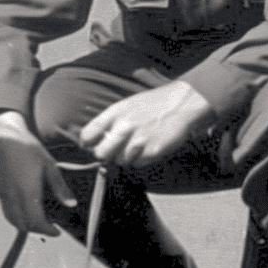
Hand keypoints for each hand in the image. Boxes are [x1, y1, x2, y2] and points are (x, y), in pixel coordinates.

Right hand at [0, 111, 76, 235]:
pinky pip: (7, 212)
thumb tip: (71, 204)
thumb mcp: (49, 165)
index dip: (48, 230)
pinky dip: (16, 218)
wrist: (6, 136)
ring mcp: (4, 194)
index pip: (36, 222)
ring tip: (39, 220)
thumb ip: (59, 187)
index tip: (57, 231)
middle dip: (38, 230)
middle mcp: (13, 196)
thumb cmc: (28, 148)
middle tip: (50, 227)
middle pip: (24, 225)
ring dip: (26, 225)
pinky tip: (26, 211)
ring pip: (13, 220)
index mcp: (27, 192)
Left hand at [78, 80, 212, 167]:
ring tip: (137, 144)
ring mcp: (138, 140)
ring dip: (125, 157)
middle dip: (105, 155)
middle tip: (114, 151)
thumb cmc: (151, 105)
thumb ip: (109, 123)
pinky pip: (137, 164)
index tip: (91, 146)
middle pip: (100, 154)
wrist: (181, 103)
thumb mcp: (125, 106)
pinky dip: (140, 159)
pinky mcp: (152, 151)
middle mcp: (124, 127)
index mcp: (114, 113)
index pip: (87, 135)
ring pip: (119, 161)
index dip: (87, 144)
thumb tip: (92, 142)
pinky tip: (148, 146)